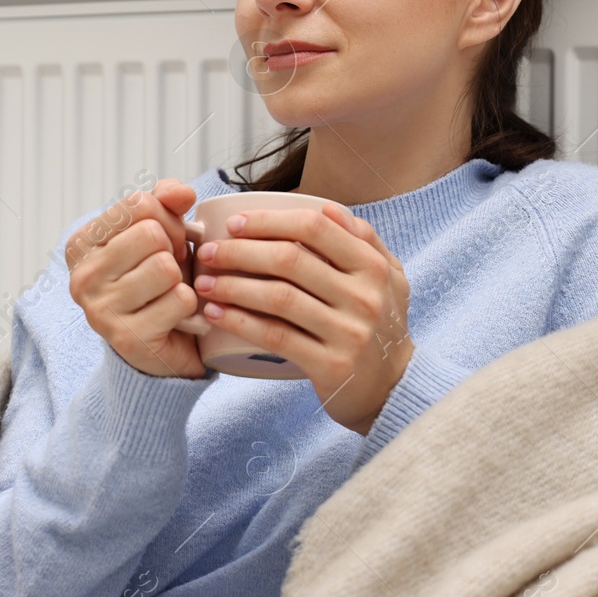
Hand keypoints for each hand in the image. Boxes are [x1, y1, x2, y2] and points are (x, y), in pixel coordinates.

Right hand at [66, 178, 208, 379]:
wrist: (162, 345)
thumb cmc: (157, 283)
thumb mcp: (159, 233)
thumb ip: (166, 202)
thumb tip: (181, 192)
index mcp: (82, 244)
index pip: (139, 204)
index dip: (167, 221)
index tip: (162, 244)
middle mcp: (82, 276)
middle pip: (151, 234)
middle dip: (174, 250)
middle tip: (168, 272)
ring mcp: (100, 309)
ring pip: (165, 267)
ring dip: (180, 280)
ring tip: (168, 293)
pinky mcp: (127, 338)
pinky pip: (180, 299)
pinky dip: (188, 307)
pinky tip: (174, 317)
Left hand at [189, 203, 413, 432]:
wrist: (394, 388)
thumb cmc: (379, 326)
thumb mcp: (387, 278)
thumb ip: (363, 240)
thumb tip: (325, 208)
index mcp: (373, 266)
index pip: (314, 227)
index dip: (268, 221)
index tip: (233, 224)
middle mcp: (364, 296)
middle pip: (290, 259)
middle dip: (239, 251)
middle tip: (207, 252)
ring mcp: (349, 332)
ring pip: (278, 297)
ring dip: (233, 286)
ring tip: (203, 283)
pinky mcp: (331, 365)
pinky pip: (276, 336)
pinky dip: (240, 322)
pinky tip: (216, 314)